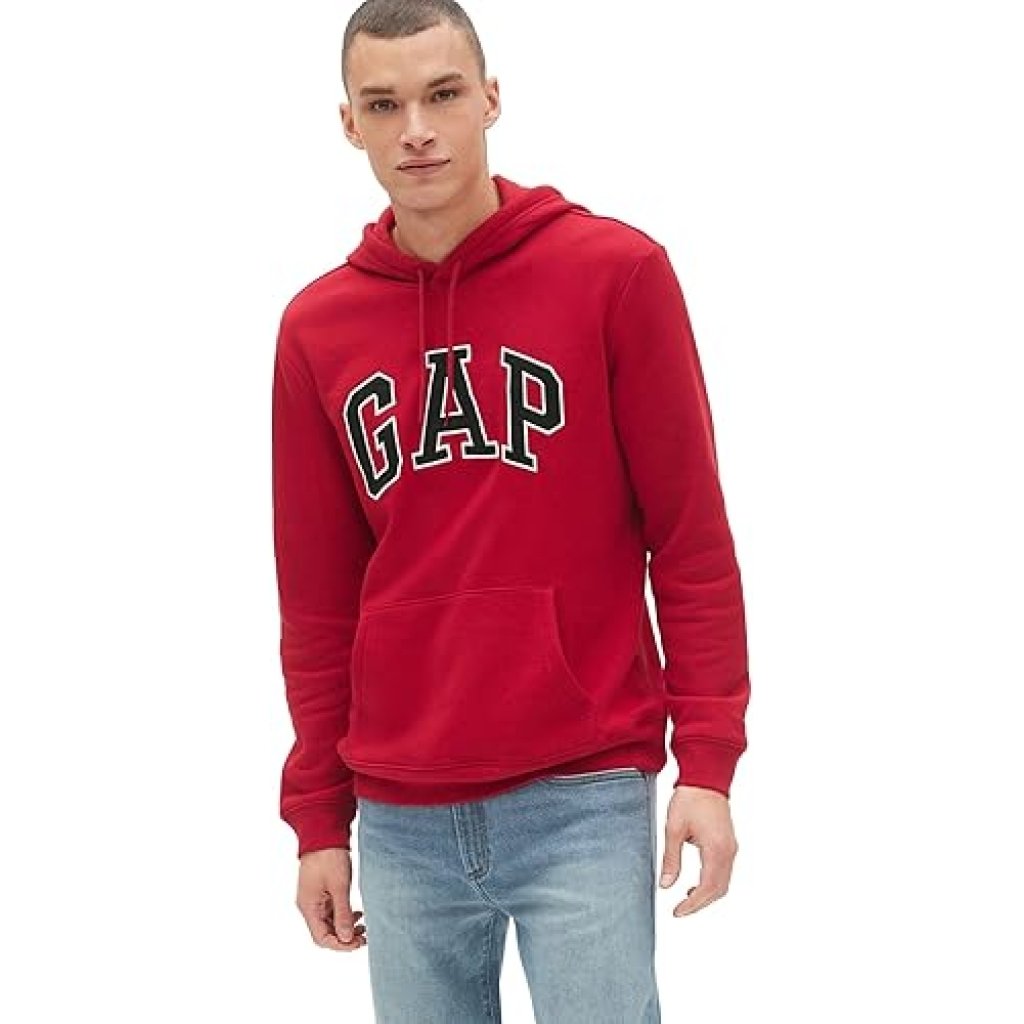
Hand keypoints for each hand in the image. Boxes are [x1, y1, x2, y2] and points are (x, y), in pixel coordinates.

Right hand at [296, 847, 366, 950]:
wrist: (324, 833)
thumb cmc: (329, 857)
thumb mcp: (339, 886)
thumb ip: (343, 914)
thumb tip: (346, 939)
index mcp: (309, 907)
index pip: (321, 938)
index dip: (340, 945)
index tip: (358, 943)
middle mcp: (309, 906)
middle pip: (324, 933)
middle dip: (344, 938)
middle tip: (365, 937)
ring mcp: (314, 898)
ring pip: (329, 923)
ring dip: (345, 927)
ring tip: (364, 927)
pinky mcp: (321, 891)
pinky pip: (331, 911)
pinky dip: (343, 915)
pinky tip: (357, 914)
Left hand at [659, 784, 737, 916]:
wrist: (705, 778)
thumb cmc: (690, 799)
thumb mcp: (673, 829)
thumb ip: (671, 859)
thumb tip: (666, 885)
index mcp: (716, 849)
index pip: (708, 888)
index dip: (693, 905)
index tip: (677, 912)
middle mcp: (728, 851)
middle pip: (719, 890)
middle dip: (700, 903)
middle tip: (680, 910)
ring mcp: (731, 847)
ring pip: (723, 882)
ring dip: (707, 895)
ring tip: (686, 900)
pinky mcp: (728, 843)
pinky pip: (723, 871)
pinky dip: (711, 883)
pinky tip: (695, 884)